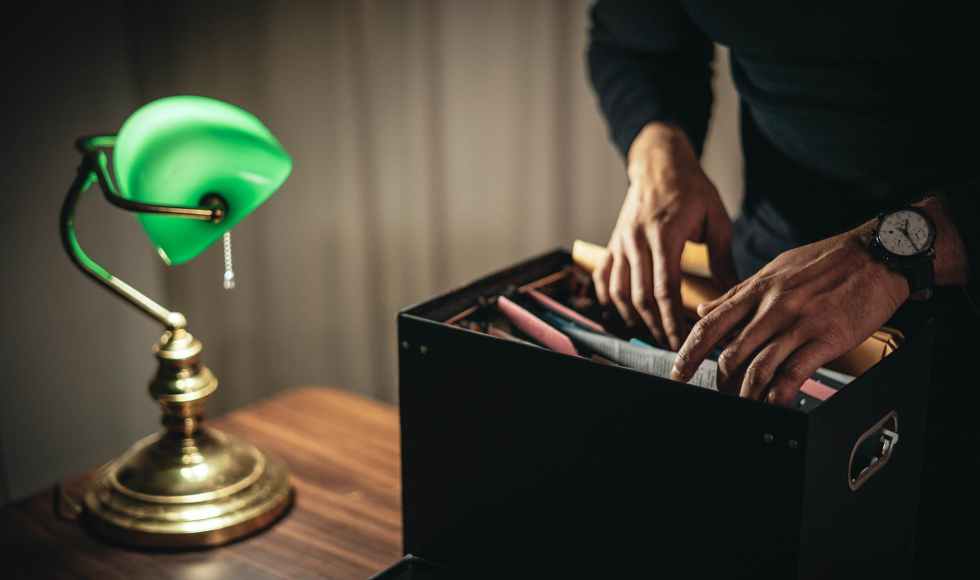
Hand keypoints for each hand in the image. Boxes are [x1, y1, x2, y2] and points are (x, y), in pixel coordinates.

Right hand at [593, 122, 736, 349]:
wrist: (659, 163)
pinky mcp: (612, 243)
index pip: (665, 289)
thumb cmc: (692, 189)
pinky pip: (604, 278)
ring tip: (653, 335)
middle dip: (656, 327)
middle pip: (641, 297)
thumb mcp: (716, 218)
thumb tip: (734, 294)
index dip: (672, 321)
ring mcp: (620, 242)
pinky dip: (610, 300)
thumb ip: (722, 259)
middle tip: (672, 346)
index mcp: (665, 234)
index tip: (683, 341)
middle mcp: (637, 240)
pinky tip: (623, 315)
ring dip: (634, 318)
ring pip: (620, 292)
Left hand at [670, 223, 910, 403]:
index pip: (710, 325)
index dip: (688, 353)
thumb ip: (736, 294)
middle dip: (719, 382)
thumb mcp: (774, 270)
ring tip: (744, 405)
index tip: (677, 373)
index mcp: (757, 291)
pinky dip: (779, 394)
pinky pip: (794, 372)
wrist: (877, 253)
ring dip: (746, 394)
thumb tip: (703, 310)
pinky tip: (774, 404)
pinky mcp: (826, 338)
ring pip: (759, 367)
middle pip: (731, 352)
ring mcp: (799, 323)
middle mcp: (773, 307)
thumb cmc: (826, 261)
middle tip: (717, 396)